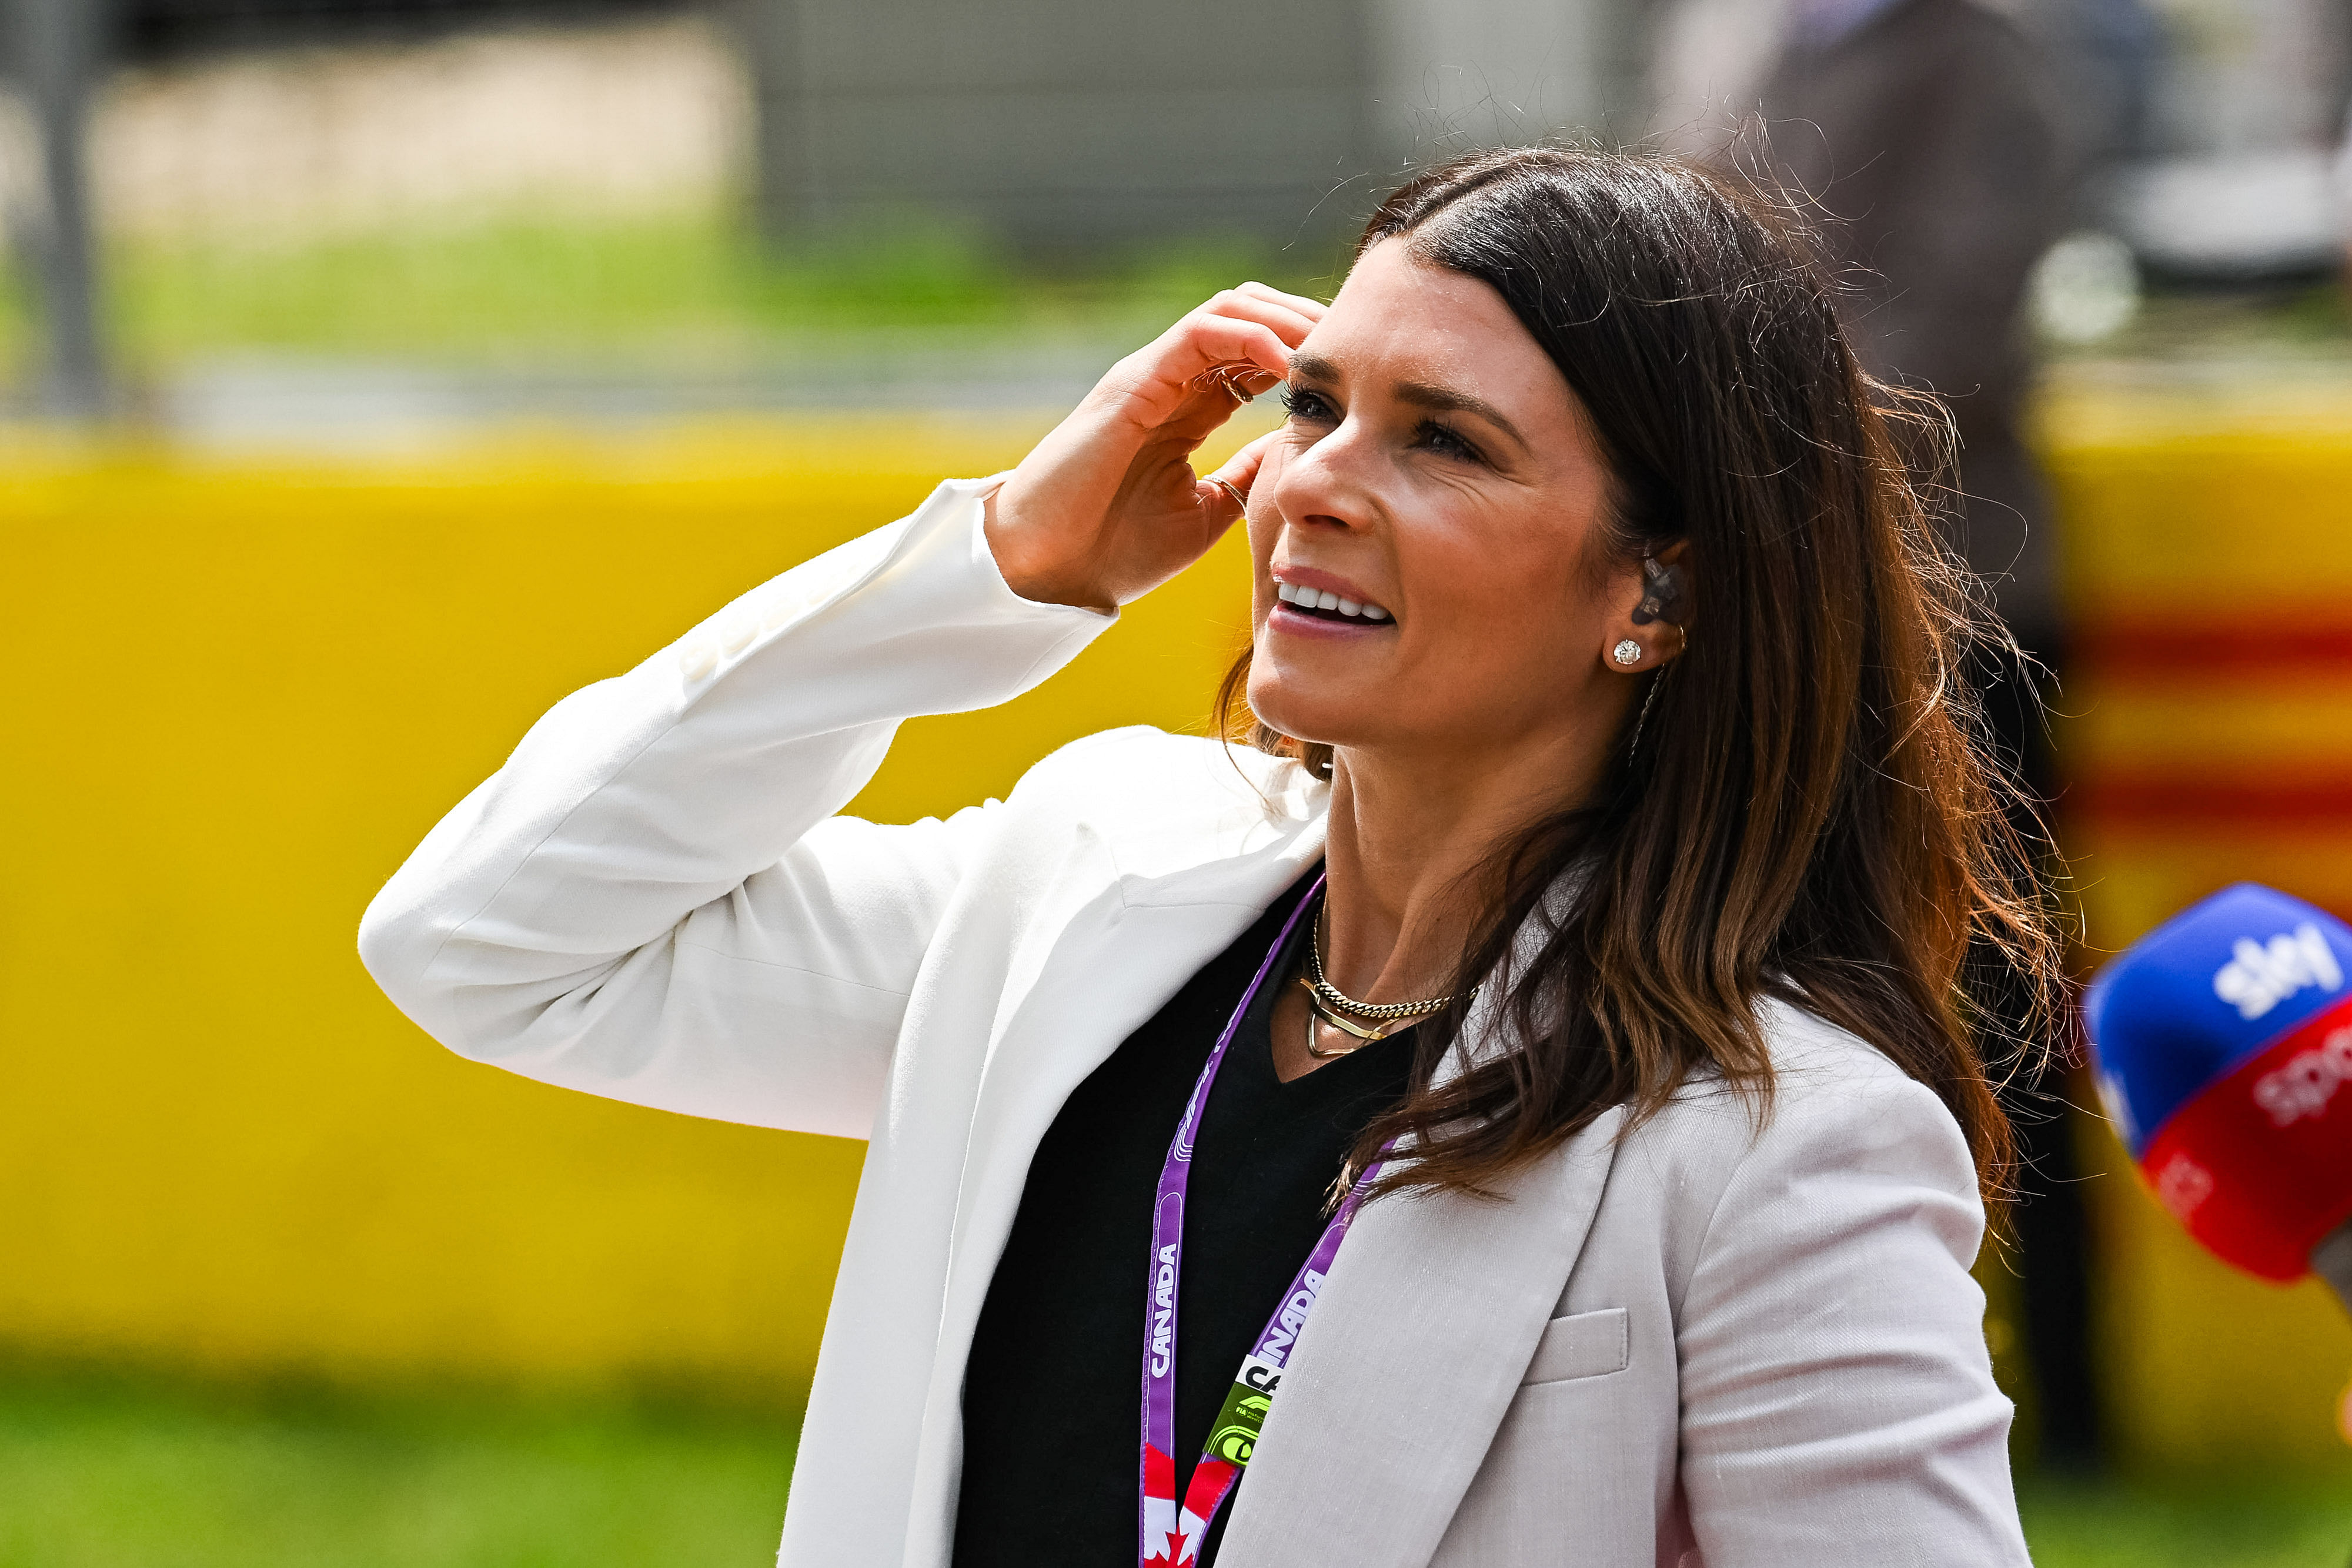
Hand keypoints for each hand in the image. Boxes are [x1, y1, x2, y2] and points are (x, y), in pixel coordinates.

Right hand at [985, 283, 1324, 610]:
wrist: (1049, 571)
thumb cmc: (1114, 550)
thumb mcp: (1206, 513)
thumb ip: (1245, 475)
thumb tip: (1294, 450)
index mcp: (1188, 410)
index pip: (1258, 355)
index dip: (1309, 354)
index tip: (1357, 375)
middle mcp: (1171, 381)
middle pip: (1251, 316)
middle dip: (1307, 323)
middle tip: (1358, 350)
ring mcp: (1152, 375)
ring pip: (1230, 308)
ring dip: (1286, 318)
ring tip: (1329, 349)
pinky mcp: (1135, 380)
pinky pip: (1202, 332)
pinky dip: (1252, 336)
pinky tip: (1289, 364)